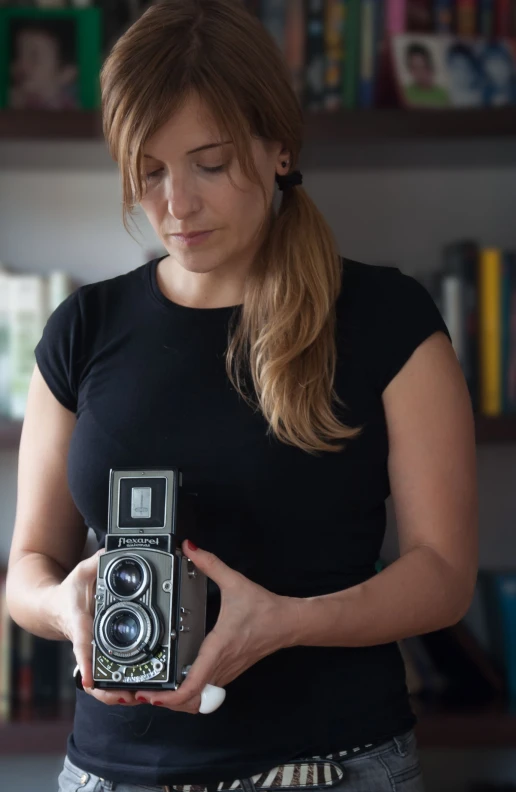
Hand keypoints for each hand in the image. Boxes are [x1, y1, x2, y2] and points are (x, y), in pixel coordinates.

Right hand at [50, 548, 139, 707]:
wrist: (54, 607)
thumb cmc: (70, 592)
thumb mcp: (81, 572)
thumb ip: (97, 562)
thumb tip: (111, 549)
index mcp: (81, 626)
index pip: (83, 645)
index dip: (87, 662)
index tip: (90, 678)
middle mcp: (86, 645)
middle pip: (93, 679)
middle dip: (110, 691)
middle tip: (130, 695)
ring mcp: (92, 656)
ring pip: (100, 686)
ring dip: (115, 695)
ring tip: (137, 696)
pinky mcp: (99, 659)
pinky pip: (106, 681)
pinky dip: (117, 690)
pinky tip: (135, 692)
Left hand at [134, 539, 300, 713]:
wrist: (289, 622)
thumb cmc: (265, 609)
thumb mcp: (235, 582)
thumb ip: (210, 563)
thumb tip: (191, 548)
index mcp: (217, 648)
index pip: (191, 687)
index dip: (169, 698)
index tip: (151, 695)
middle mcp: (220, 666)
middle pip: (190, 702)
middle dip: (166, 703)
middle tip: (144, 693)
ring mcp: (226, 673)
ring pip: (199, 701)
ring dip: (177, 703)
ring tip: (156, 691)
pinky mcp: (229, 672)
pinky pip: (206, 693)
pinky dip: (190, 694)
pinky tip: (179, 682)